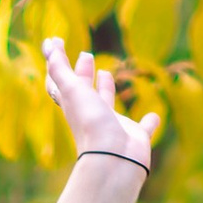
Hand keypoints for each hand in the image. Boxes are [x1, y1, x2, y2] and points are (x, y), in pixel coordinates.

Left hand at [41, 44, 161, 177]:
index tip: (56, 43)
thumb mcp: (72, 90)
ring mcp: (113, 128)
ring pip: (108, 106)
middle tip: (85, 55)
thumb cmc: (91, 124)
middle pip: (84, 91)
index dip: (57, 63)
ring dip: (106, 90)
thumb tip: (48, 44)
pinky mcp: (135, 138)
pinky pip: (143, 129)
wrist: (113, 160)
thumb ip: (60, 68)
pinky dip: (149, 122)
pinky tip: (154, 116)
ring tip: (106, 74)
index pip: (61, 82)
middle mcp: (92, 115)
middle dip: (83, 72)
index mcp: (75, 105)